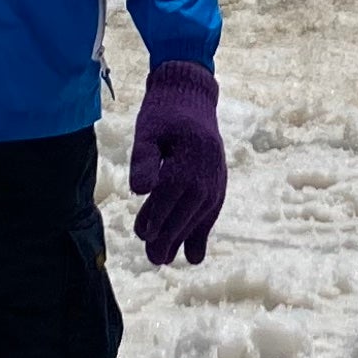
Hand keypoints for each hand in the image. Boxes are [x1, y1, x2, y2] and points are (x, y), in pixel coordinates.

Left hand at [127, 63, 225, 266]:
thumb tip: (139, 191)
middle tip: (153, 258)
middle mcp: (207, 172)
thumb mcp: (147, 131)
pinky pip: (211, 212)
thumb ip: (143, 160)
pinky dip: (202, 232)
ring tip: (164, 259)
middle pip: (187, 210)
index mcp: (189, 157)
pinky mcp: (218, 184)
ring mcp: (216, 179)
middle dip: (169, 236)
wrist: (191, 97)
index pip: (171, 193)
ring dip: (183, 239)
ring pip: (200, 216)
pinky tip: (193, 255)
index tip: (143, 234)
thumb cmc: (163, 115)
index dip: (157, 215)